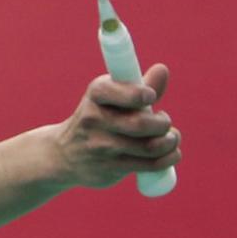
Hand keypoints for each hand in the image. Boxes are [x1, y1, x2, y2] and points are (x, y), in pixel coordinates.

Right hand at [52, 64, 180, 188]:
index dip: (139, 94)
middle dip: (163, 123)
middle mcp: (94, 119)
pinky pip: (149, 165)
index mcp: (95, 94)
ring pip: (149, 146)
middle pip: (140, 123)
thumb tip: (162, 69)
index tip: (150, 96)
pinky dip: (169, 158)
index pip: (118, 92)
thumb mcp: (110, 97)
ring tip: (171, 138)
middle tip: (165, 121)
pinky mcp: (110, 168)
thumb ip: (139, 85)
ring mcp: (101, 146)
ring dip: (170, 142)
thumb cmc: (98, 118)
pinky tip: (172, 153)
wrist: (64, 154)